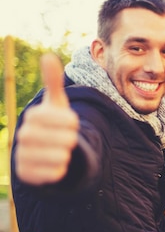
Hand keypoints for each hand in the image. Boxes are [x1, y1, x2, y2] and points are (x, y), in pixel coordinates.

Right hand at [15, 53, 78, 184]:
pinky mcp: (26, 175)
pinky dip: (60, 170)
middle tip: (68, 139)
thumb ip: (53, 82)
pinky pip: (54, 174)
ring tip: (62, 151)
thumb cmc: (53, 123)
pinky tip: (56, 165)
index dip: (74, 122)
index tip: (72, 123)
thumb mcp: (56, 104)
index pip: (66, 119)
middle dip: (72, 139)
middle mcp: (24, 136)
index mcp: (34, 117)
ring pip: (59, 158)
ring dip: (67, 155)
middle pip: (65, 140)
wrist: (43, 150)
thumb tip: (48, 56)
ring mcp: (23, 156)